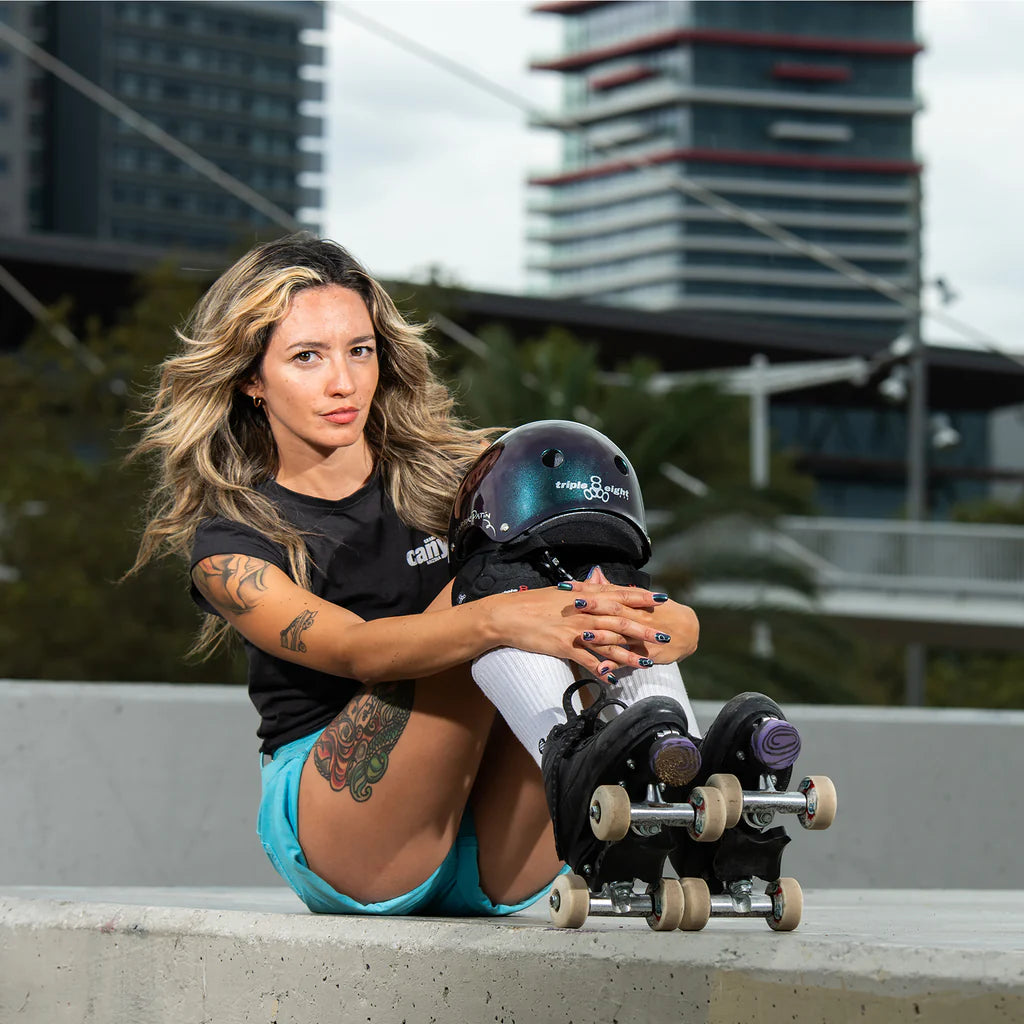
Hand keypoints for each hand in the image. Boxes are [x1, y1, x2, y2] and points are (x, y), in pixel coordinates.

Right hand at [486, 581, 672, 679]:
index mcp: (585, 596)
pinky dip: (601, 670)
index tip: (662, 600)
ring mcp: (575, 630)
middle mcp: (584, 612)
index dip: (642, 598)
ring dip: (630, 654)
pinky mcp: (564, 646)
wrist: (509, 615)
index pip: (620, 595)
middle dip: (645, 629)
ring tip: (648, 663)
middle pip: (621, 621)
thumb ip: (583, 590)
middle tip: (665, 636)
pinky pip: (587, 660)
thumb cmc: (534, 603)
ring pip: (609, 643)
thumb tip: (598, 584)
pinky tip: (613, 679)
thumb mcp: (561, 592)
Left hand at [555, 568, 698, 672]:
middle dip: (594, 607)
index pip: (607, 591)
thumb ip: (613, 589)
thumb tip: (593, 575)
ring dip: (602, 636)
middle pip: (614, 609)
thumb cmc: (659, 612)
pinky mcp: (646, 654)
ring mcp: (641, 635)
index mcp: (632, 600)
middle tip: (574, 604)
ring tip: (583, 637)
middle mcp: (636, 615)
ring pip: (620, 635)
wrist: (689, 630)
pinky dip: (615, 664)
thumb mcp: (638, 598)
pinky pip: (628, 660)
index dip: (587, 589)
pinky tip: (601, 670)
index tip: (567, 586)